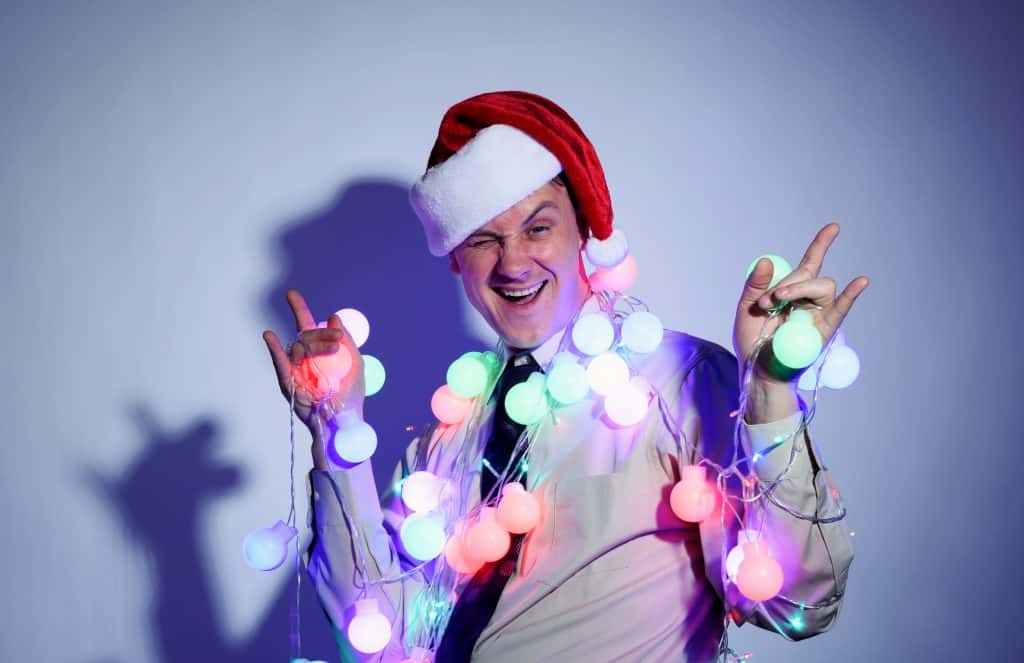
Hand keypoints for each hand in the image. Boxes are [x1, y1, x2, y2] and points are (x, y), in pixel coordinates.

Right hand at [263, 290, 364, 466]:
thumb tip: (333, 317)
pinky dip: (274, 349)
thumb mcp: (355, 364)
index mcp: (318, 352)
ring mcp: (295, 369)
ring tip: (333, 350)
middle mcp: (303, 358)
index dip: (298, 309)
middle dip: (322, 334)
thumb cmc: (350, 395)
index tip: (290, 294)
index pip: (306, 326)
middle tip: (338, 341)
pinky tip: (269, 336)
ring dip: (316, 344)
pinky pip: (280, 363)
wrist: (345, 421)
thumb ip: (346, 340)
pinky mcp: (289, 382)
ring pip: (299, 346)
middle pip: (305, 335)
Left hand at [733, 224, 868, 418]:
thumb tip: (768, 260)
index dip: (822, 244)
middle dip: (786, 282)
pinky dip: (851, 294)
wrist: (758, 369)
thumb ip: (755, 285)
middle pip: (808, 274)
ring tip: (780, 302)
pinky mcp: (826, 328)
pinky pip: (841, 308)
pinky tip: (861, 281)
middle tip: (768, 300)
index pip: (809, 263)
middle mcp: (808, 299)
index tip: (834, 227)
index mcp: (790, 290)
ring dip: (800, 288)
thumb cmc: (752, 341)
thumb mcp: (746, 309)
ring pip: (822, 286)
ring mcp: (819, 312)